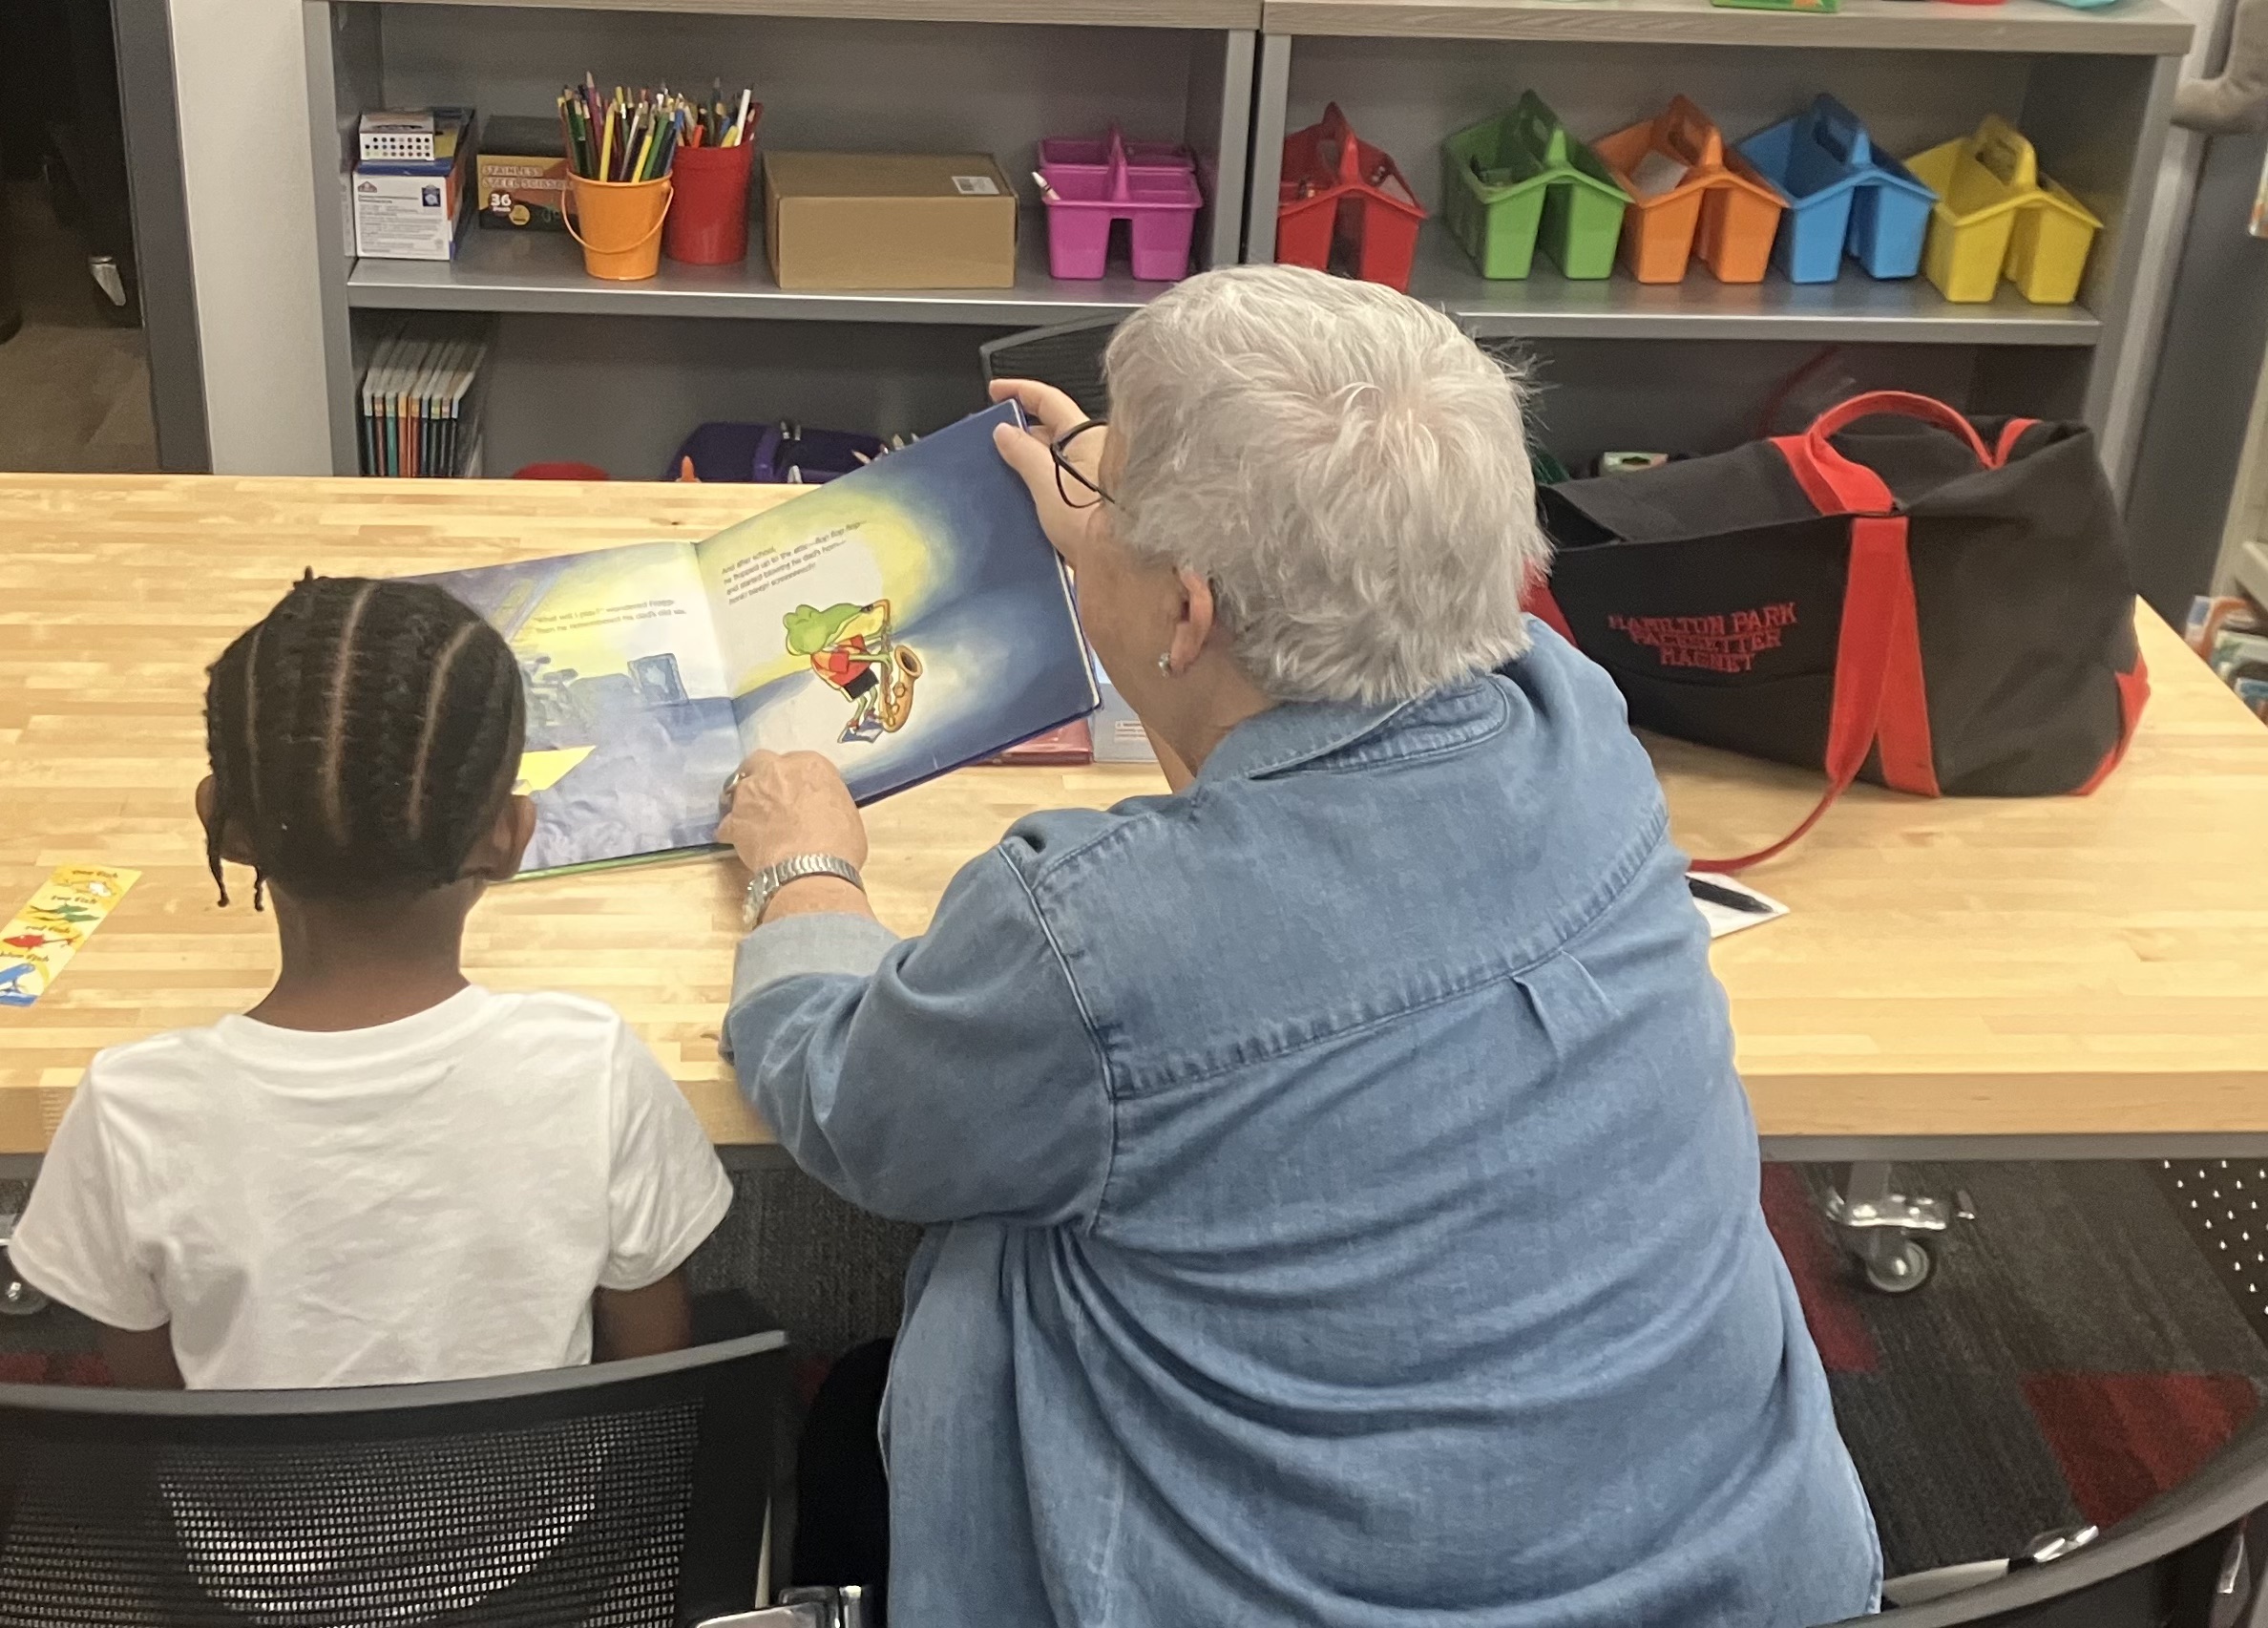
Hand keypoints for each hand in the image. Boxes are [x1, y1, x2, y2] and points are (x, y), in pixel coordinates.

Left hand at [715, 750, 867, 874]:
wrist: (812, 870)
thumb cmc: (840, 843)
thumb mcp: (845, 812)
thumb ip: (825, 801)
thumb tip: (817, 810)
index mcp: (810, 764)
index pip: (796, 762)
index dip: (794, 779)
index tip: (796, 794)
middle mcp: (776, 770)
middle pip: (759, 762)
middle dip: (761, 776)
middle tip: (769, 798)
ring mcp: (750, 794)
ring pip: (738, 790)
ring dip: (745, 803)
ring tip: (754, 823)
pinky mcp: (734, 820)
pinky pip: (727, 824)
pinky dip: (733, 833)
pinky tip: (742, 844)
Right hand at [989, 377, 1103, 568]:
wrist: (1120, 564)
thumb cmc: (1094, 522)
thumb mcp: (1046, 482)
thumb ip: (1023, 453)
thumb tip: (1005, 432)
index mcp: (1086, 436)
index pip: (1049, 399)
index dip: (1020, 390)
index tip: (997, 391)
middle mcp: (1095, 452)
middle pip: (1051, 430)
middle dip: (1020, 432)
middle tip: (994, 440)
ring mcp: (1095, 478)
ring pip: (1055, 458)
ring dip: (1029, 462)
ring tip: (1004, 472)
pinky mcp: (1091, 503)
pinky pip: (1060, 482)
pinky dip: (1040, 484)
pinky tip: (1024, 498)